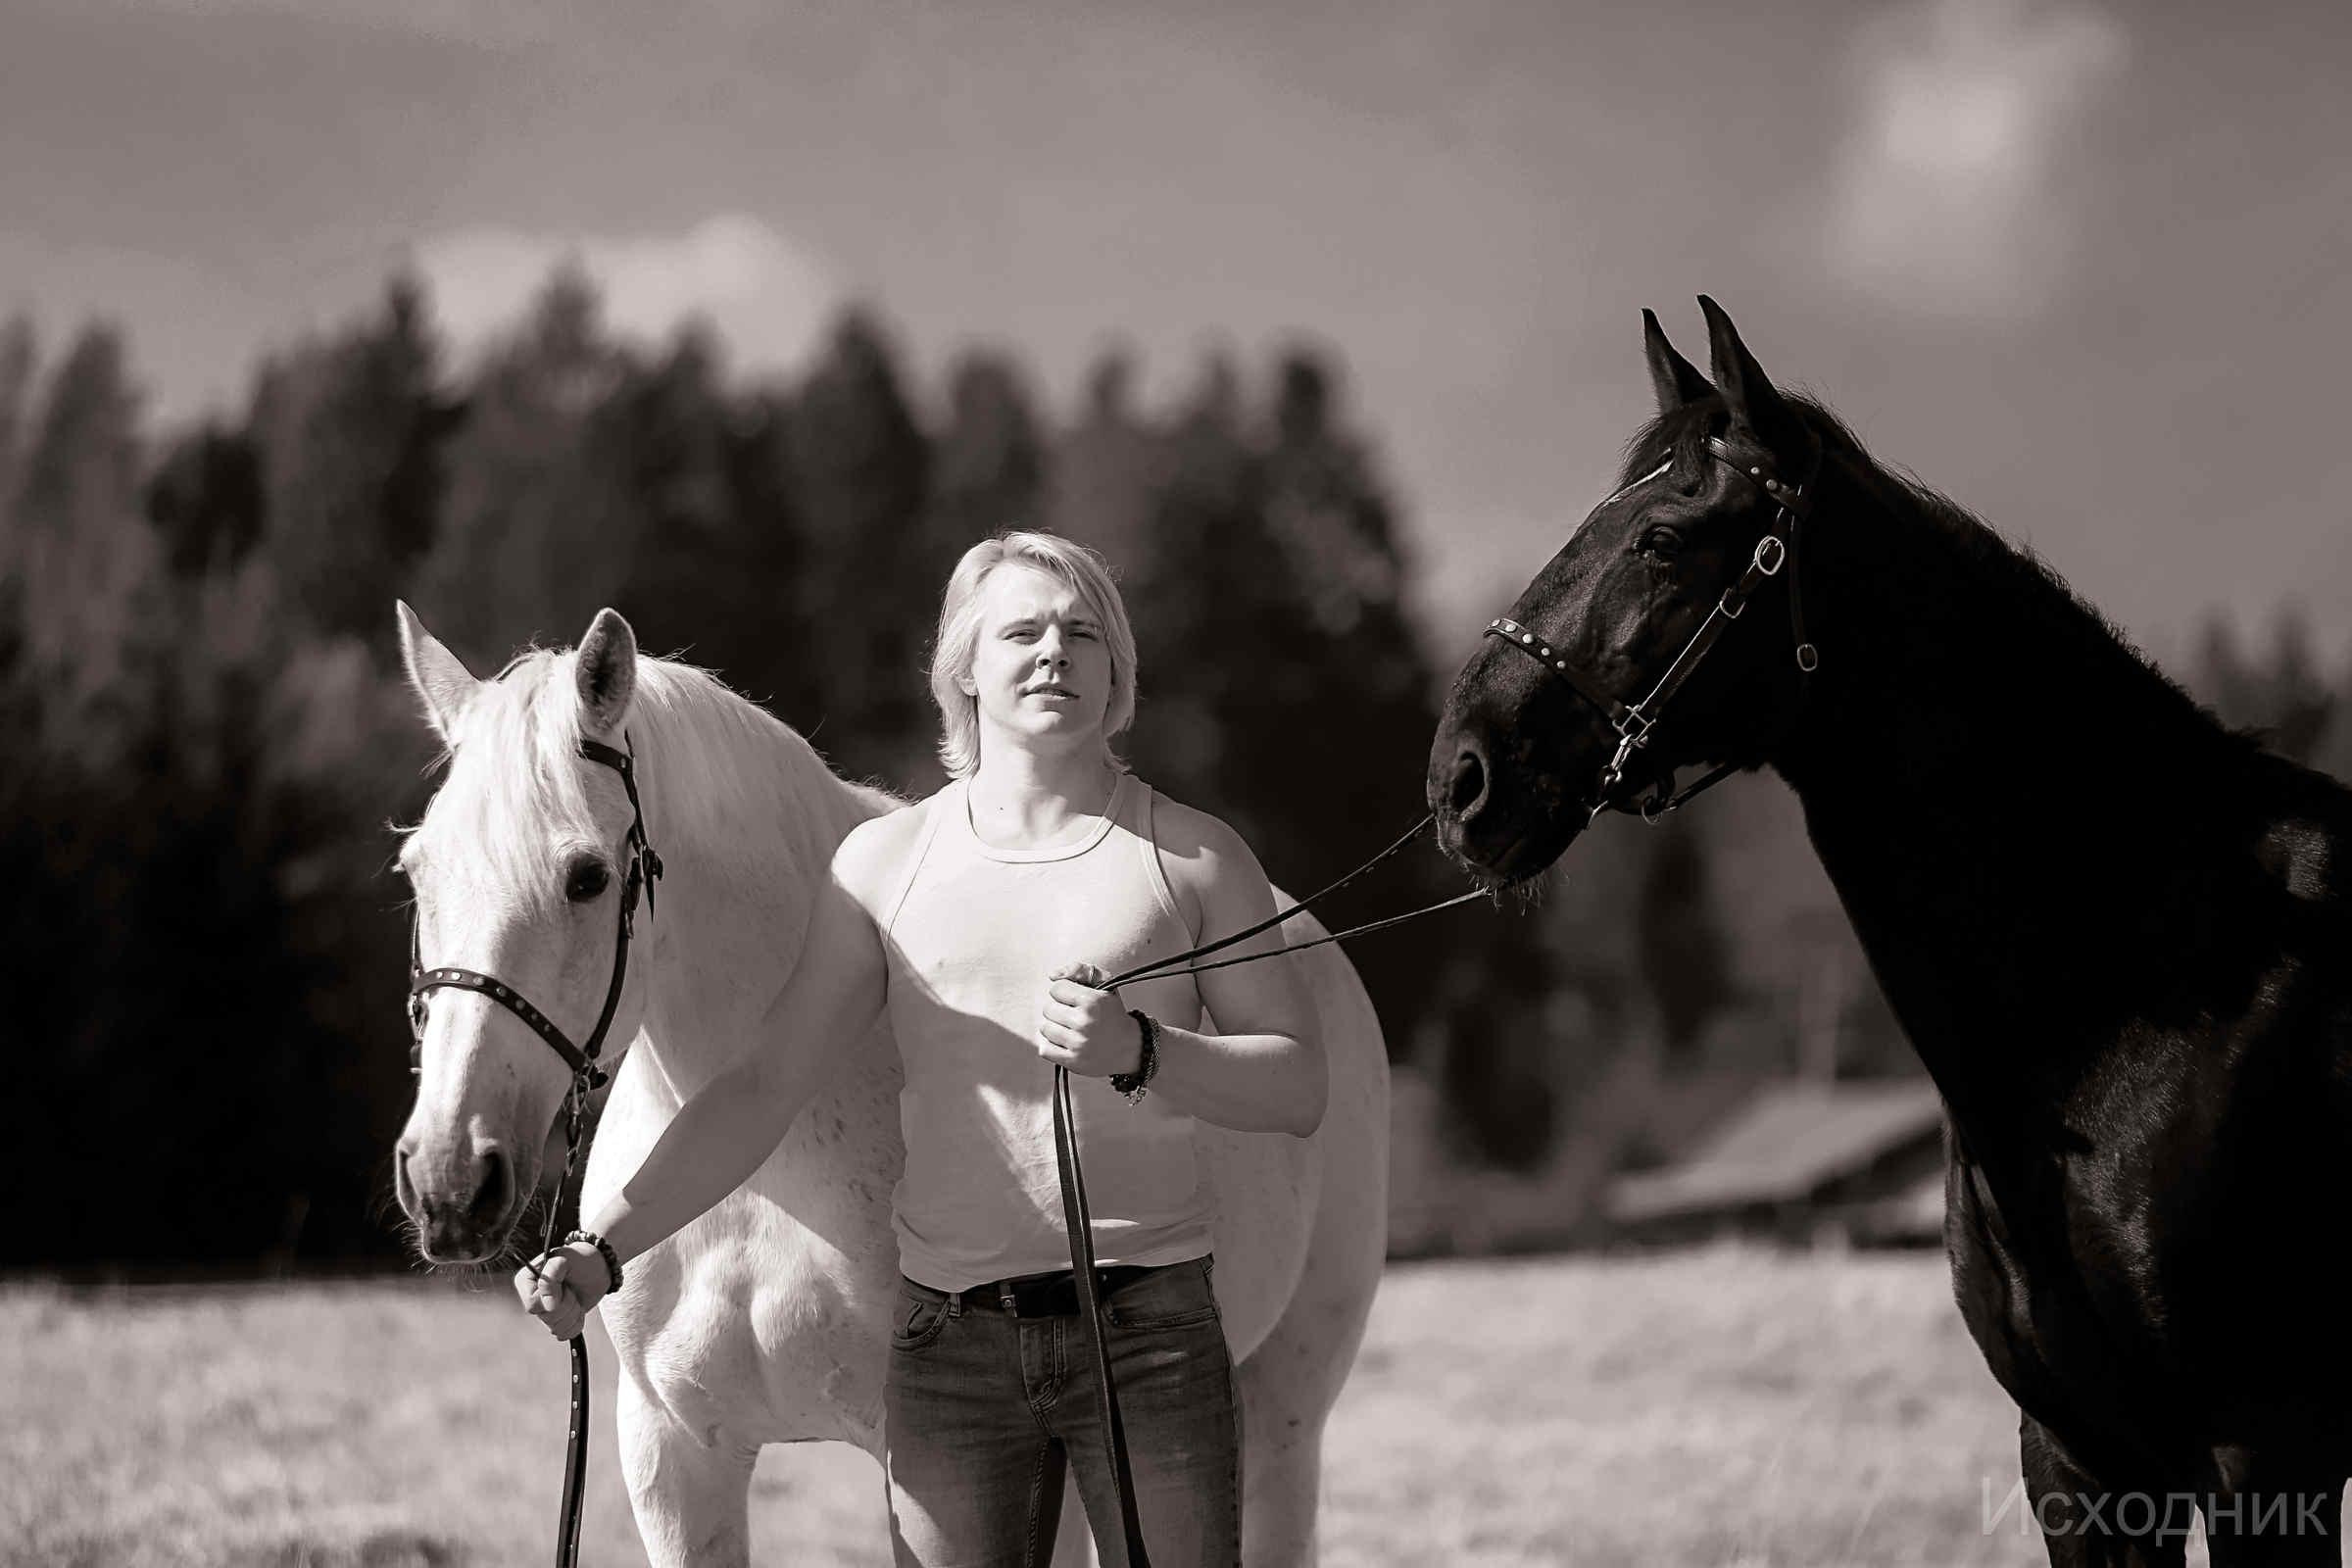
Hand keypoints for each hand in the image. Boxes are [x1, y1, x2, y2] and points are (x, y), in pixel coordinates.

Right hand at [513, 1241, 607, 1338]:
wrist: (599, 1268)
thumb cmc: (581, 1258)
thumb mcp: (566, 1258)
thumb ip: (552, 1274)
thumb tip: (549, 1306)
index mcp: (527, 1280)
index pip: (531, 1304)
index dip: (551, 1300)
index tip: (565, 1288)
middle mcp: (533, 1297)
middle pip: (545, 1317)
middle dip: (566, 1306)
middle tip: (573, 1290)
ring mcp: (545, 1310)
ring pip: (555, 1328)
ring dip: (573, 1314)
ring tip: (576, 1298)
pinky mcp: (558, 1320)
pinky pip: (564, 1334)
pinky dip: (576, 1324)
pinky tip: (579, 1310)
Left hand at [1039, 962, 1139, 1078]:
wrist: (1130, 1047)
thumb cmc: (1112, 1014)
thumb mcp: (1105, 984)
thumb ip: (1079, 970)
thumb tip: (1052, 975)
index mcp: (1093, 1001)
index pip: (1057, 989)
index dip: (1064, 992)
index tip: (1073, 999)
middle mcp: (1085, 1022)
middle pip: (1048, 1009)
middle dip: (1058, 1009)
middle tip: (1072, 1015)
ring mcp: (1078, 1043)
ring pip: (1045, 1028)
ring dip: (1054, 1027)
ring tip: (1069, 1029)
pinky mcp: (1073, 1062)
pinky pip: (1045, 1050)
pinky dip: (1051, 1046)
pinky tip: (1065, 1042)